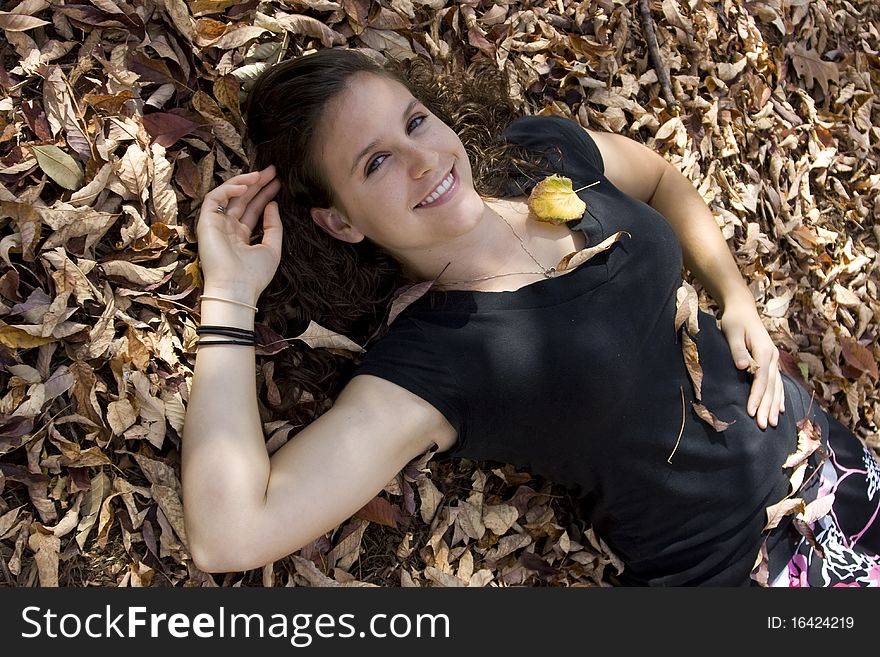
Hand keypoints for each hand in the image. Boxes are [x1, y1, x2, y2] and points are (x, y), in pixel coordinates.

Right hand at [196, 166, 282, 302]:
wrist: (236, 288)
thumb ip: (273, 226)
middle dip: (257, 183)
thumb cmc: (253, 275)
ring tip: (262, 174)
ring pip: (229, 196)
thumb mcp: (271, 248)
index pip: (253, 209)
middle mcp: (228, 229)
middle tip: (272, 170)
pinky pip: (215, 198)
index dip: (265, 194)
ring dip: (244, 182)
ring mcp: (216, 224)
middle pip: (242, 200)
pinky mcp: (206, 222)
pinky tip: (246, 186)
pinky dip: (229, 189)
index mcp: (241, 236)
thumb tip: (273, 204)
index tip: (278, 183)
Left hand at [719, 297, 784, 428]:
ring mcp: (774, 359)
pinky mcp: (771, 360)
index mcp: (764, 351)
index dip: (756, 397)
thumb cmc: (733, 321)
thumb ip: (737, 351)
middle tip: (763, 426)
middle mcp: (773, 357)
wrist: (742, 309)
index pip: (761, 380)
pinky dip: (779, 397)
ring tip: (772, 423)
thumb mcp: (732, 333)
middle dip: (767, 407)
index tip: (751, 413)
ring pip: (777, 387)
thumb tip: (743, 367)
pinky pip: (777, 382)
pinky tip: (780, 409)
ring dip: (774, 406)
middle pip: (771, 387)